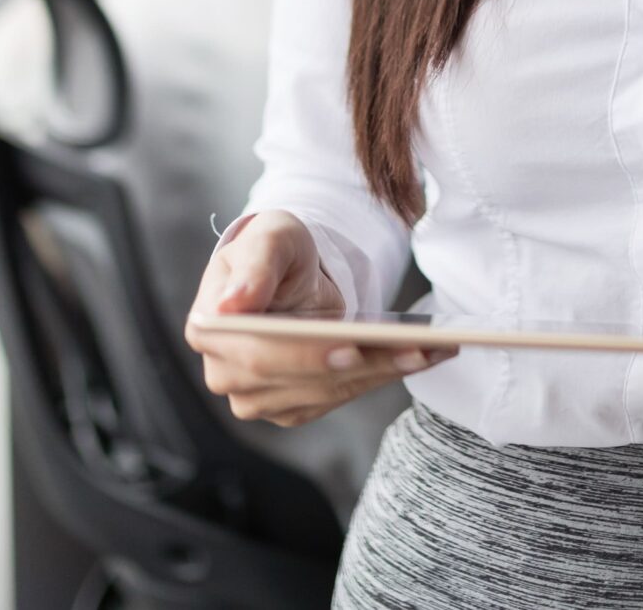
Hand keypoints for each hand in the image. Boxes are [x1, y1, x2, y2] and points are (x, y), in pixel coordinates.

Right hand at [182, 209, 451, 425]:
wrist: (288, 273)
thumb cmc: (276, 249)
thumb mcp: (270, 237)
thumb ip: (254, 265)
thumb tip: (232, 305)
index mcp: (210, 329)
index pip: (257, 354)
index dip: (304, 356)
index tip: (349, 349)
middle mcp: (226, 373)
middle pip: (301, 379)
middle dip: (363, 364)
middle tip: (416, 348)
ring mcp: (257, 397)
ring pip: (328, 392)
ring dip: (383, 372)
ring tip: (432, 349)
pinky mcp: (291, 406)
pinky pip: (341, 397)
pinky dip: (381, 377)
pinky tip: (419, 357)